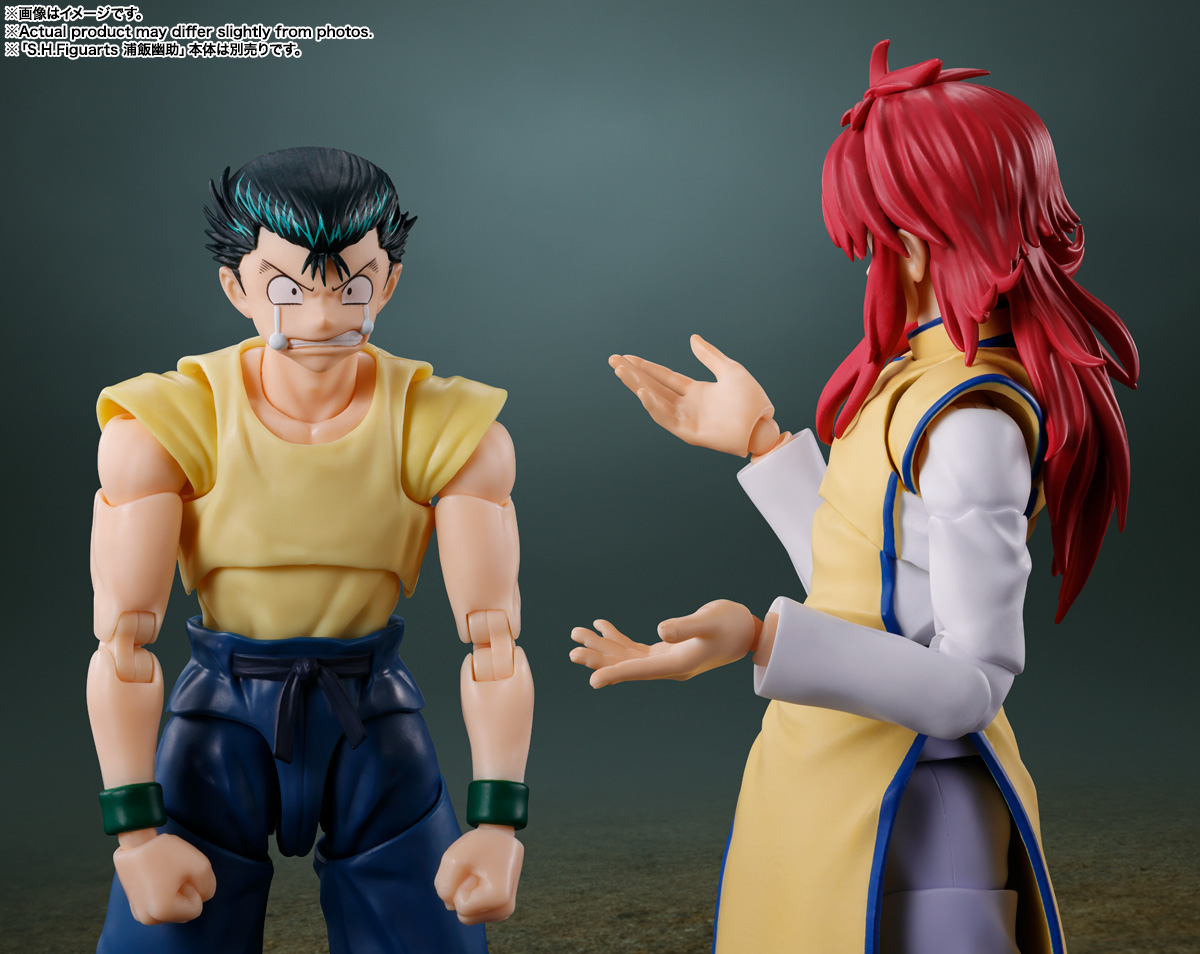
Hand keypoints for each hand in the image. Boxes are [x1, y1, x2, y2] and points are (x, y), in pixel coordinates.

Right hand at [112, 831, 215, 924]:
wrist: (135, 842)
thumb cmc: (166, 852)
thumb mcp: (200, 865)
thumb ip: (208, 886)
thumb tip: (203, 897)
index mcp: (163, 911)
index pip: (196, 909)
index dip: (194, 889)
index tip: (181, 875)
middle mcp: (149, 919)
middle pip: (183, 913)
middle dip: (184, 894)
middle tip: (173, 875)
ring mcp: (139, 914)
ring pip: (172, 911)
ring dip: (174, 895)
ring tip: (164, 876)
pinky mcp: (134, 907)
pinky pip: (160, 907)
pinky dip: (163, 896)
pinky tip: (156, 879)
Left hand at [435, 825, 523, 924]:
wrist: (500, 835)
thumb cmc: (478, 844)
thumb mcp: (453, 858)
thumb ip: (443, 887)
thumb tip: (450, 905)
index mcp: (500, 897)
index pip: (461, 907)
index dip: (460, 885)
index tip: (476, 869)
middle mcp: (505, 909)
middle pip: (463, 916)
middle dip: (462, 892)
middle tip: (477, 871)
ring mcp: (503, 911)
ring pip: (466, 916)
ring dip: (466, 894)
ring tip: (480, 874)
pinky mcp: (500, 911)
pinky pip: (472, 914)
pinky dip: (471, 897)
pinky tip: (482, 880)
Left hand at [569, 600, 760, 686]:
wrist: (748, 631)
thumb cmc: (731, 624)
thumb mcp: (710, 621)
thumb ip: (686, 627)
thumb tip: (660, 632)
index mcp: (677, 664)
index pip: (640, 670)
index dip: (615, 673)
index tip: (593, 680)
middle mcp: (668, 667)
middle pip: (626, 665)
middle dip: (599, 658)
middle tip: (573, 652)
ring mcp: (665, 660)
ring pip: (626, 656)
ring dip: (602, 646)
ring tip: (576, 634)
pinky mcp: (666, 651)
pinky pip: (634, 647)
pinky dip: (617, 637)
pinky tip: (601, 625)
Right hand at [609, 335, 778, 455]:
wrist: (763, 425)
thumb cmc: (752, 400)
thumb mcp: (730, 370)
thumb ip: (710, 356)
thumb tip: (692, 338)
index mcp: (696, 391)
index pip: (664, 377)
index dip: (645, 367)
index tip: (626, 357)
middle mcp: (687, 405)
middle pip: (653, 386)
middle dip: (633, 374)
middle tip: (613, 360)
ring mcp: (686, 418)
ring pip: (655, 400)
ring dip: (637, 386)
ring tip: (621, 372)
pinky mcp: (689, 432)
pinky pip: (666, 418)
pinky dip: (653, 406)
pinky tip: (642, 392)